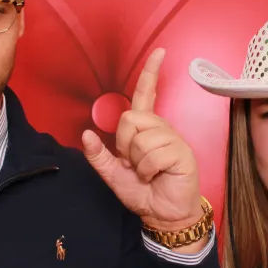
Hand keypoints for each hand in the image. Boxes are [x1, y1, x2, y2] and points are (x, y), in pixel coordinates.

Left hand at [80, 48, 203, 229]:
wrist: (162, 215)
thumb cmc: (143, 192)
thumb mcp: (113, 174)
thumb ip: (98, 155)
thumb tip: (86, 135)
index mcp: (146, 129)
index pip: (146, 95)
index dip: (151, 73)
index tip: (159, 52)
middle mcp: (161, 129)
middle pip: (130, 118)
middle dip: (125, 145)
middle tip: (135, 163)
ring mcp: (173, 139)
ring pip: (140, 138)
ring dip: (137, 162)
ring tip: (148, 172)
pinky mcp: (182, 153)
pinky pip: (153, 153)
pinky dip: (148, 170)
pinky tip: (157, 176)